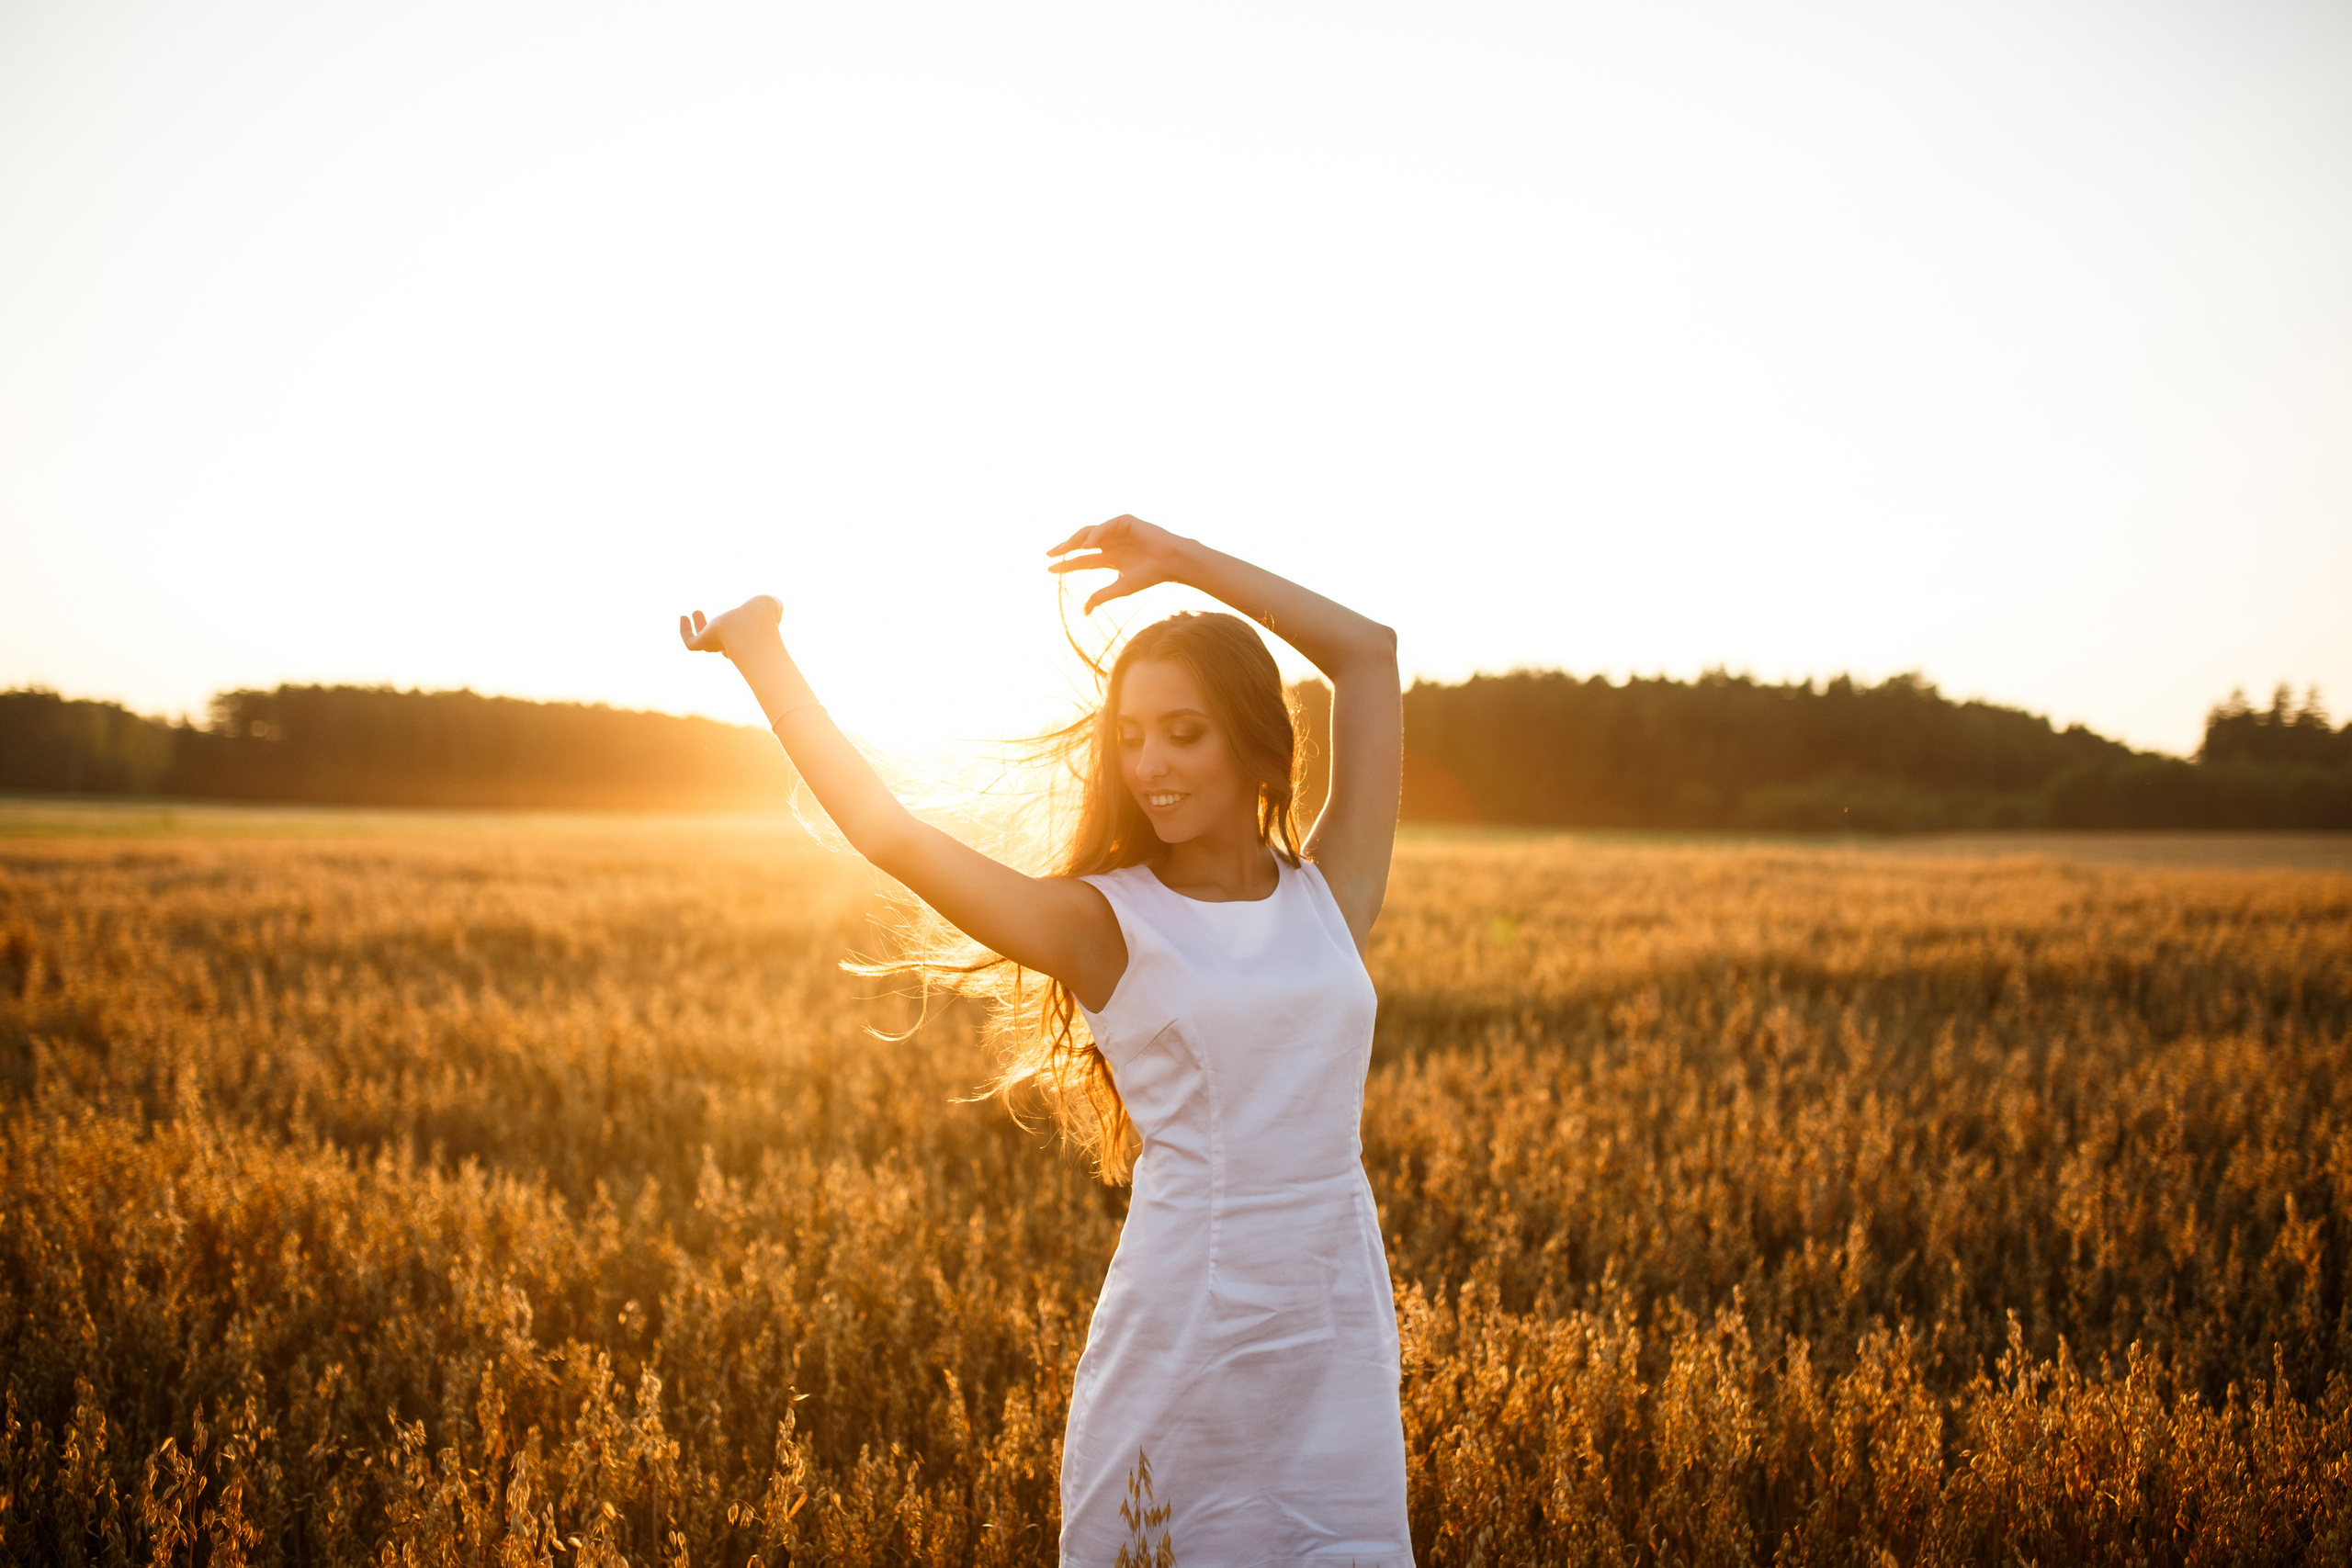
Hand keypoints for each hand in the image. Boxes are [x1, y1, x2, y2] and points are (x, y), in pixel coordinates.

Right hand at [679, 595, 782, 655]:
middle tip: (709, 617)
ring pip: (704, 642)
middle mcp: (733, 645)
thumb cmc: (763, 617)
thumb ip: (773, 606)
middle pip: (721, 644)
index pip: (742, 641)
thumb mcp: (771, 605)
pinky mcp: (704, 644)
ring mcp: (717, 645)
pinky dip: (685, 631)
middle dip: (716, 632)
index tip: (737, 619)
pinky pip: (690, 643)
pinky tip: (683, 617)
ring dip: (699, 628)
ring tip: (695, 612)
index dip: (739, 633)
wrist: (749, 628)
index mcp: (748, 638)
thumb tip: (775, 610)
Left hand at [1046, 515, 1190, 613]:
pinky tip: (1087, 545)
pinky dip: (1096, 535)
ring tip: (1064, 550)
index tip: (1048, 569)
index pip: (1082, 560)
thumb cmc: (1150, 575)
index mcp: (1109, 558)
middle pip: (1081, 545)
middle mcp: (1110, 544)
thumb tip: (1084, 611)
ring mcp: (1117, 532)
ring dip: (1075, 540)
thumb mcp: (1121, 588)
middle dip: (1065, 549)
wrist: (1171, 563)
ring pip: (1089, 533)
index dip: (1066, 564)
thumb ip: (1101, 596)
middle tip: (1049, 555)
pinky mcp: (1125, 522)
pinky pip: (1105, 527)